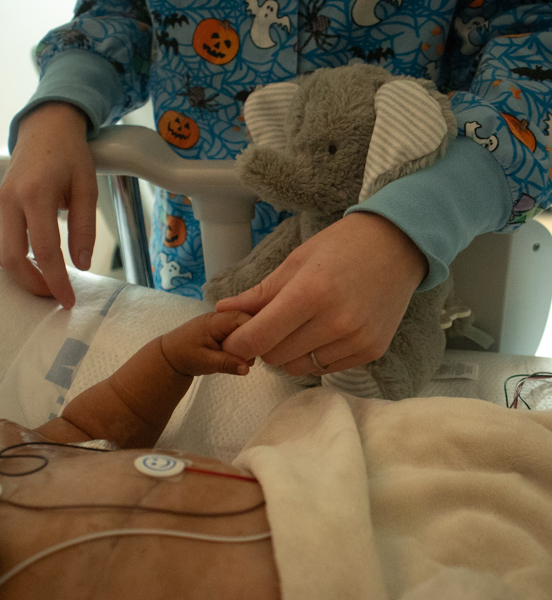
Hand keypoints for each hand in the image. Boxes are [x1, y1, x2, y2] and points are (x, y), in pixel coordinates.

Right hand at [0, 102, 97, 308]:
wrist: (46, 129)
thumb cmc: (70, 155)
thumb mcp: (88, 188)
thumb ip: (85, 228)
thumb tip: (82, 264)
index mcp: (36, 195)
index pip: (45, 251)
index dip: (56, 280)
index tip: (68, 299)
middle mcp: (11, 202)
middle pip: (13, 259)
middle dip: (35, 285)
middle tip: (58, 297)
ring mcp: (1, 205)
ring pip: (3, 254)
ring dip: (25, 276)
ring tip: (51, 285)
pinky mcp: (0, 208)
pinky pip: (3, 243)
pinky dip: (19, 261)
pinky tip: (39, 268)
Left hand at [161, 311, 254, 376]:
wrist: (169, 356)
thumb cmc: (184, 357)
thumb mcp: (205, 363)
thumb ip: (227, 363)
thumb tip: (247, 368)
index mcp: (215, 321)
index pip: (243, 318)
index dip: (256, 330)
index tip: (261, 348)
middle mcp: (220, 317)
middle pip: (246, 319)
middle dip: (254, 336)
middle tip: (255, 357)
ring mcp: (222, 322)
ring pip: (244, 325)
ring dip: (249, 340)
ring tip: (249, 358)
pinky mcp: (223, 329)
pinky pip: (239, 330)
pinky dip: (243, 341)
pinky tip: (244, 354)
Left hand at [216, 213, 427, 375]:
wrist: (398, 246)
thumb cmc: (342, 247)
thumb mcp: (295, 262)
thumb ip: (259, 293)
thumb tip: (221, 310)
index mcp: (310, 293)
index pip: (258, 338)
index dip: (237, 342)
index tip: (233, 337)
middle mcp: (336, 322)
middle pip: (275, 358)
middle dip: (262, 345)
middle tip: (269, 324)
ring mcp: (356, 341)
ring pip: (298, 368)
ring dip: (288, 353)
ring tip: (298, 326)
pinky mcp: (371, 352)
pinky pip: (326, 368)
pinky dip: (314, 355)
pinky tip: (323, 331)